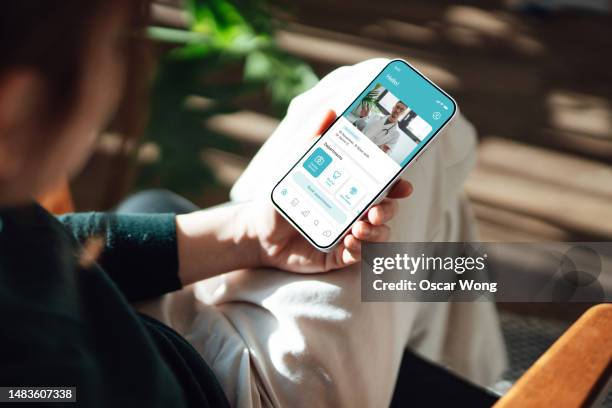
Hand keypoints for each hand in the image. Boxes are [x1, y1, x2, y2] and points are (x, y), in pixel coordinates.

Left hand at [243, 109, 412, 272]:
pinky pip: (359, 256)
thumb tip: (330, 112)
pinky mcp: (338, 255)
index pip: (381, 186)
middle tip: (375, 211)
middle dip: (388, 211)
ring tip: (358, 228)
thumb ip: (312, 141)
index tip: (403, 186)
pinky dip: (359, 250)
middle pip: (386, 210)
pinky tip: (348, 243)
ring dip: (375, 232)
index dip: (396, 186)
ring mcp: (348, 234)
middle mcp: (354, 211)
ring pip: (378, 235)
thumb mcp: (293, 167)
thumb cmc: (280, 197)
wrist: (258, 233)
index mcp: (349, 189)